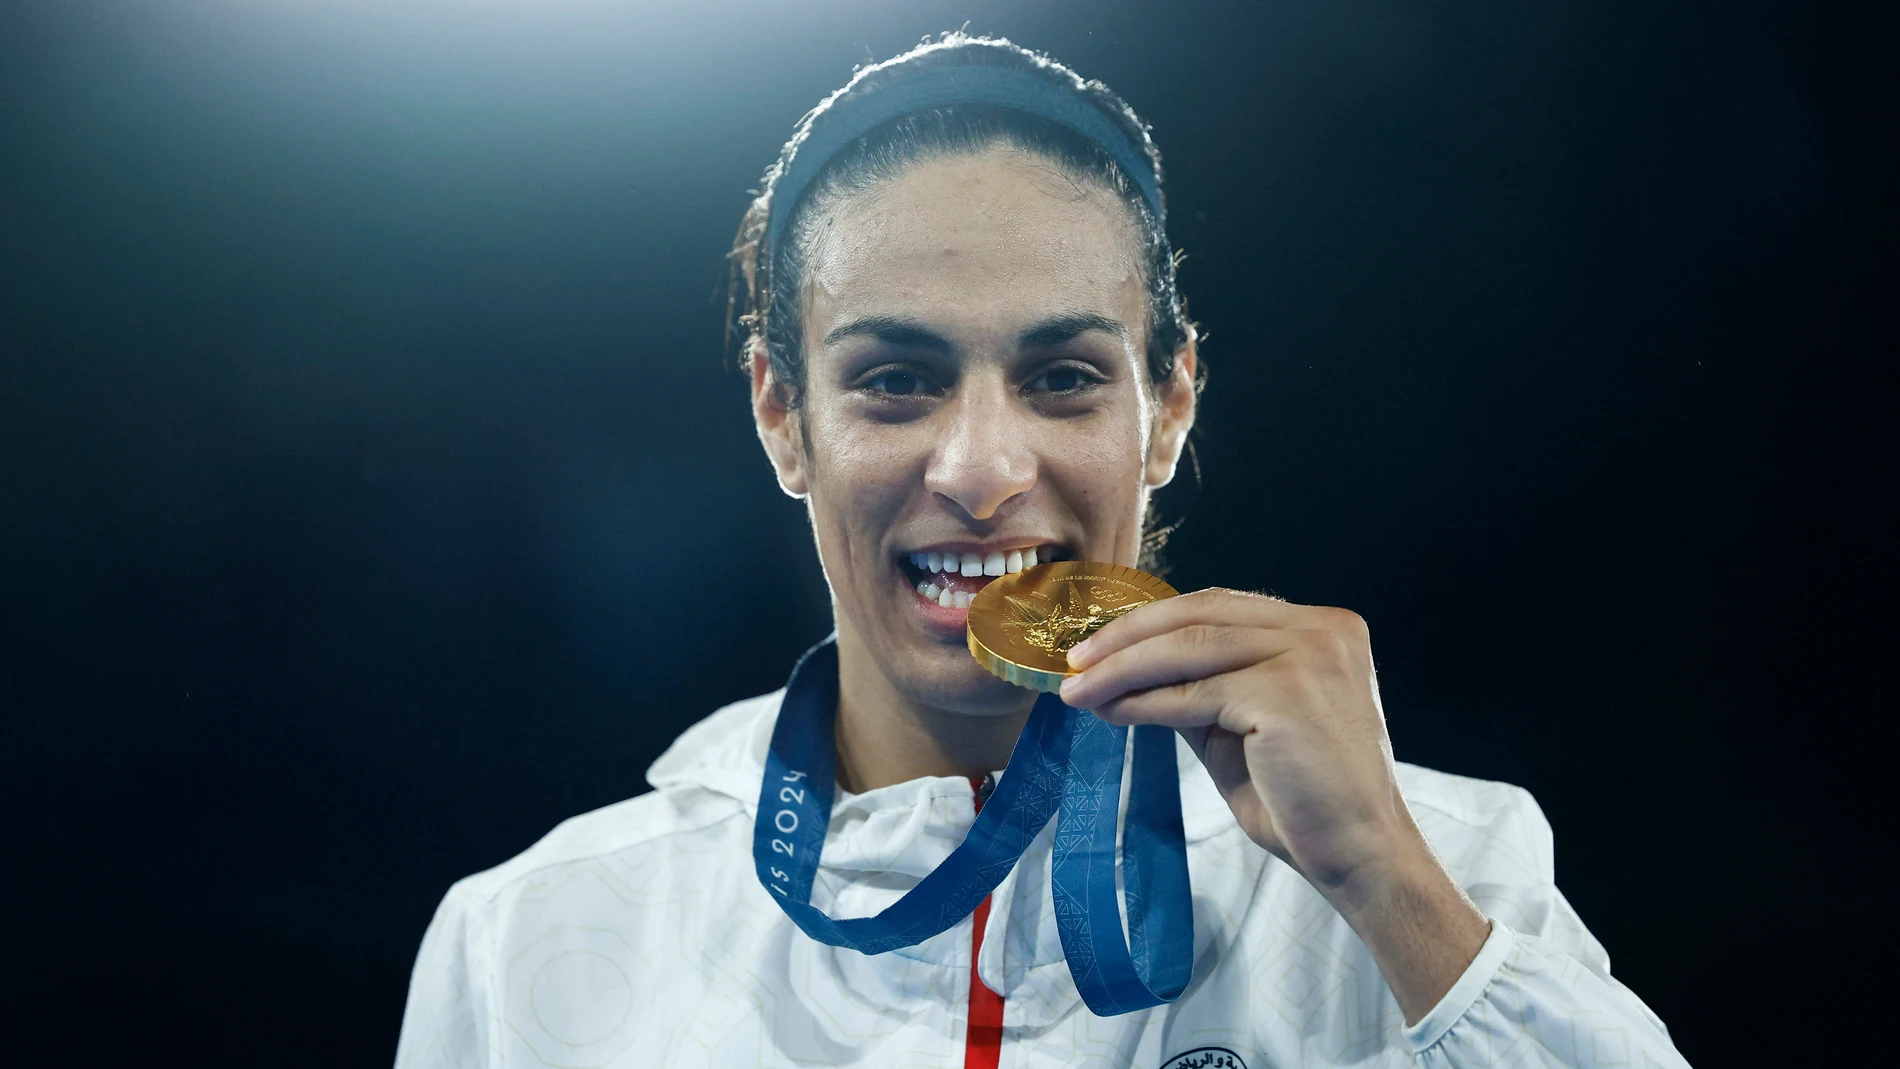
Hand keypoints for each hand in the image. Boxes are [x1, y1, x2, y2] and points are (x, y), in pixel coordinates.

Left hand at [1057, 588, 1488, 1021]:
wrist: (1360, 857)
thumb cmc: (1304, 802)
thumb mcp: (1245, 728)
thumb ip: (1203, 690)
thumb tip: (1130, 671)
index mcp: (1323, 628)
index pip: (1222, 606)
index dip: (1155, 621)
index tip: (1101, 644)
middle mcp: (1322, 629)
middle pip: (1201, 613)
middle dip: (1128, 635)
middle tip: (1074, 660)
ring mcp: (1309, 655)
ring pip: (1190, 647)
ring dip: (1123, 668)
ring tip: (1077, 689)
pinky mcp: (1286, 693)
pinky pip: (1195, 692)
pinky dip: (1144, 701)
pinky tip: (1111, 712)